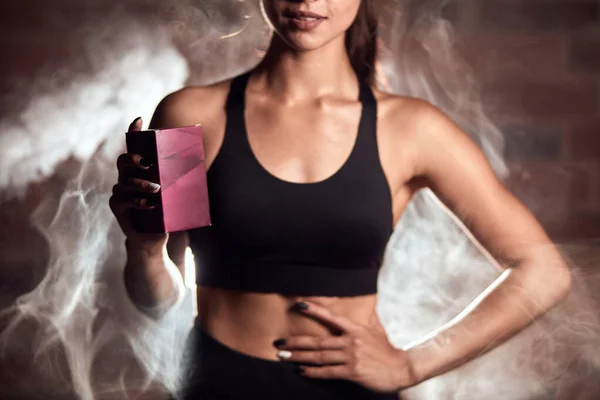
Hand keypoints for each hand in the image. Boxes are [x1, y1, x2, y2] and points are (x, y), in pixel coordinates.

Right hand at [109, 117, 167, 251]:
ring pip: (124, 182)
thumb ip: (178, 178)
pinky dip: (138, 202)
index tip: (139, 119)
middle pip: (123, 161)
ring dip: (141, 184)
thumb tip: (199, 162)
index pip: (133, 147)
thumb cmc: (165, 212)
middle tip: (149, 163)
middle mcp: (126, 178)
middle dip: (134, 158)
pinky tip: (150, 205)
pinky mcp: (118, 208)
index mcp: (138, 170)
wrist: (154, 237)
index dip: (133, 132)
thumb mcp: (173, 193)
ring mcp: (120, 193)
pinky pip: (123, 201)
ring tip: (157, 189)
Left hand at [273, 301, 414, 392]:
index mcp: (355, 329)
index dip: (315, 310)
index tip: (299, 304)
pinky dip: (313, 372)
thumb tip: (365, 300)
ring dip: (299, 357)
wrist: (401, 368)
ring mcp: (351, 357)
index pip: (331, 316)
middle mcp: (351, 341)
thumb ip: (365, 317)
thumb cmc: (387, 349)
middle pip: (318, 341)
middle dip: (296, 342)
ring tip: (283, 356)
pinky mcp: (352, 372)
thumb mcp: (376, 328)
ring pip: (320, 357)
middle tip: (278, 342)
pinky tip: (301, 371)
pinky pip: (328, 372)